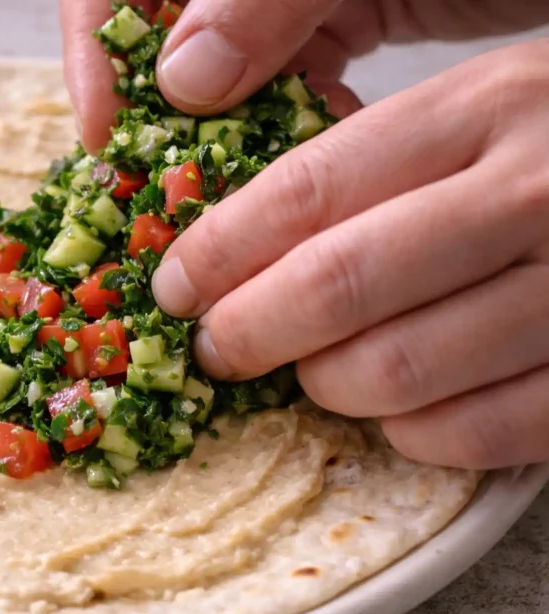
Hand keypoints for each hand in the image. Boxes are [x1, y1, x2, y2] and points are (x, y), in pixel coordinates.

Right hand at [60, 0, 548, 151]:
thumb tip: (181, 80)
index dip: (94, 58)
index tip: (107, 136)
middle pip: (151, 44)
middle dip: (152, 116)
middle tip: (162, 188)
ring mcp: (278, 2)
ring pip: (211, 79)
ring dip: (220, 135)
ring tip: (237, 185)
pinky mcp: (324, 28)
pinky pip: (276, 91)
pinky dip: (283, 131)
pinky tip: (312, 151)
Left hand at [151, 41, 548, 469]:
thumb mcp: (472, 106)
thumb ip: (354, 150)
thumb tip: (214, 209)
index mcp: (487, 109)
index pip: (309, 189)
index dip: (218, 250)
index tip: (174, 287)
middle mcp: (537, 195)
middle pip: (339, 287)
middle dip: (248, 331)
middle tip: (216, 347)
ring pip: (395, 372)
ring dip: (324, 385)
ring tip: (311, 370)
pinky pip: (473, 434)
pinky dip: (407, 434)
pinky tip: (392, 409)